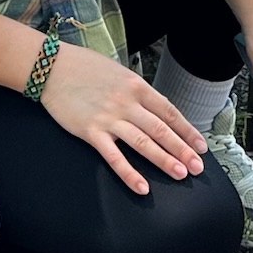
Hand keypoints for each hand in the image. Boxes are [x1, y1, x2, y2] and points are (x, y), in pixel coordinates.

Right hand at [39, 41, 206, 194]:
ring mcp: (109, 118)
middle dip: (182, 150)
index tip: (201, 146)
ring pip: (143, 143)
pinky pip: (114, 157)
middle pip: (161, 130)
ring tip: (181, 174)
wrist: (52, 66)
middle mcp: (127, 103)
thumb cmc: (85, 67)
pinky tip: (142, 187)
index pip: (169, 112)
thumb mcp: (118, 71)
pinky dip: (129, 173)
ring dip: (164, 160)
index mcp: (136, 86)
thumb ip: (136, 91)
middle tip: (197, 167)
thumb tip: (155, 109)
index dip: (187, 131)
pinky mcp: (91, 131)